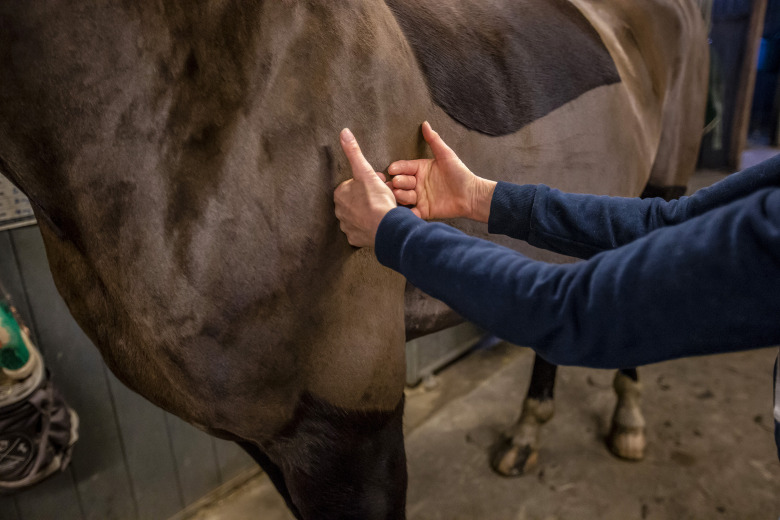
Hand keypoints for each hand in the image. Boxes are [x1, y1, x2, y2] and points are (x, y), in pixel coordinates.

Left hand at [334, 128, 396, 247]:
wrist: (387, 226)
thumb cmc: (377, 199)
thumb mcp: (365, 171)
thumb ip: (354, 152)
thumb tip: (343, 132)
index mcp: (340, 195)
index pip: (351, 185)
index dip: (365, 182)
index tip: (376, 183)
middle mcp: (340, 212)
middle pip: (354, 201)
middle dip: (365, 197)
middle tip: (381, 196)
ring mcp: (347, 227)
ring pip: (356, 216)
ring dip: (366, 212)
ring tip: (381, 210)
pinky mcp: (355, 239)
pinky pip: (360, 231)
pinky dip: (368, 228)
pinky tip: (377, 223)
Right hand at [388, 122, 495, 221]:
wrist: (471, 195)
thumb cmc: (460, 173)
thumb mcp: (446, 155)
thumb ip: (434, 140)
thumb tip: (425, 123)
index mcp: (420, 169)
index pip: (405, 167)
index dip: (398, 168)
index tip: (392, 169)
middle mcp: (417, 183)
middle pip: (402, 182)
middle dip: (398, 182)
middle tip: (396, 183)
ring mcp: (419, 197)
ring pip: (404, 196)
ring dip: (401, 195)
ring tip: (400, 194)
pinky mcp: (423, 210)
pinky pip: (412, 212)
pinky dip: (407, 212)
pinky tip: (406, 210)